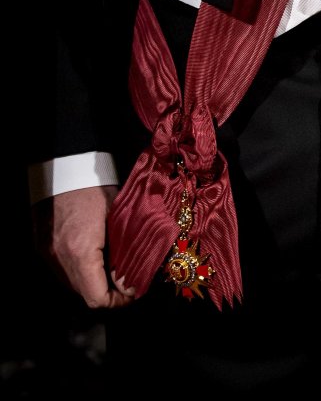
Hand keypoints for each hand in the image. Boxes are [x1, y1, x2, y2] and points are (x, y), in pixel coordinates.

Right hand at [33, 185, 134, 308]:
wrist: (62, 166)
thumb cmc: (95, 186)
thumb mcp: (117, 215)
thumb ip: (124, 249)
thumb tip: (130, 277)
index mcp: (81, 252)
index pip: (96, 297)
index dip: (116, 301)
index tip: (132, 292)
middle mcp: (60, 259)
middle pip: (83, 293)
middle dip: (106, 292)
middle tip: (126, 281)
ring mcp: (47, 254)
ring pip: (71, 283)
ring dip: (92, 282)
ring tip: (112, 268)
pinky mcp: (41, 247)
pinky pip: (62, 269)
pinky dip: (79, 270)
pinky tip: (94, 256)